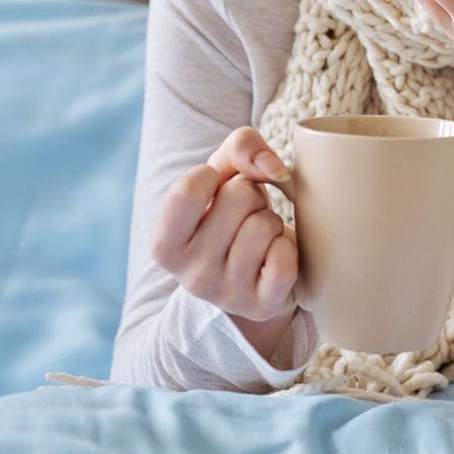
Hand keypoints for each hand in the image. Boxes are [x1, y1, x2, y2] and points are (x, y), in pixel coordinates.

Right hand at [150, 126, 300, 329]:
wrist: (255, 275)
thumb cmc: (232, 215)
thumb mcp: (222, 174)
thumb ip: (239, 147)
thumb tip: (273, 167)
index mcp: (165, 245)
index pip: (188, 190)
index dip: (213, 176)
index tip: (215, 190)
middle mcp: (189, 275)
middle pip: (237, 197)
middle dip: (251, 195)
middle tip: (245, 216)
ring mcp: (226, 294)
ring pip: (264, 225)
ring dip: (272, 221)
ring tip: (260, 236)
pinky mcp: (262, 305)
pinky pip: (285, 259)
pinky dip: (289, 247)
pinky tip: (276, 256)